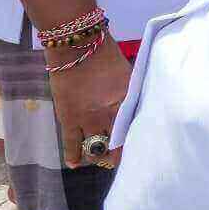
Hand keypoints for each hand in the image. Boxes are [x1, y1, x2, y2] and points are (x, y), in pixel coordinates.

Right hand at [49, 35, 133, 168]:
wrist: (77, 45)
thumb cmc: (107, 56)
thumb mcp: (128, 76)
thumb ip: (131, 95)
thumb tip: (139, 109)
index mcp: (127, 102)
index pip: (133, 130)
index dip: (135, 142)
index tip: (137, 149)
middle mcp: (109, 114)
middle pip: (115, 143)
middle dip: (116, 153)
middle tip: (116, 157)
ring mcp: (88, 118)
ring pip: (94, 147)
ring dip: (97, 154)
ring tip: (100, 158)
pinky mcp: (69, 118)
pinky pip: (71, 143)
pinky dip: (73, 155)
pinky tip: (75, 164)